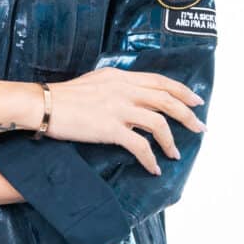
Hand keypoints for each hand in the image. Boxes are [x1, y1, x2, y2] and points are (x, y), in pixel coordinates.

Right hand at [46, 67, 206, 174]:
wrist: (43, 105)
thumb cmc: (64, 97)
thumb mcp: (95, 82)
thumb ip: (116, 87)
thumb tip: (132, 97)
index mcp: (120, 77)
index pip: (159, 81)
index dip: (181, 91)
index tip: (195, 101)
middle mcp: (123, 89)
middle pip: (166, 99)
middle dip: (187, 115)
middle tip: (200, 127)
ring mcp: (117, 108)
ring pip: (158, 122)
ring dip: (171, 140)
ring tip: (176, 154)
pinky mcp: (109, 128)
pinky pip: (139, 145)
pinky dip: (150, 158)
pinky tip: (154, 167)